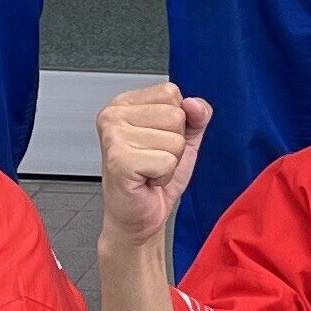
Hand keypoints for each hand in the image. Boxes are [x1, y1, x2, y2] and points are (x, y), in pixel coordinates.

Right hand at [94, 84, 209, 249]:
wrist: (136, 217)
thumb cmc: (152, 178)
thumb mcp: (184, 139)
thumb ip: (196, 115)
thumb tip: (194, 104)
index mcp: (125, 103)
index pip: (171, 92)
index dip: (177, 122)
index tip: (157, 141)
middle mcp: (113, 115)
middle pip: (175, 115)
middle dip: (174, 144)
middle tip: (153, 160)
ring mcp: (113, 136)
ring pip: (174, 140)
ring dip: (169, 162)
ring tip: (149, 170)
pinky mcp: (119, 160)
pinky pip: (167, 161)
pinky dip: (164, 177)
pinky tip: (147, 180)